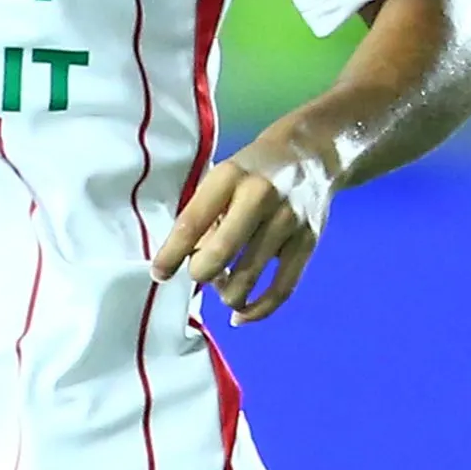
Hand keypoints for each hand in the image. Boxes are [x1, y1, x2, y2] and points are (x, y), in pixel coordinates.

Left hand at [150, 133, 334, 325]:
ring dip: (228, 294)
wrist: (311, 154)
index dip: (172, 253)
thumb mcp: (223, 178)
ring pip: (250, 275)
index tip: (159, 273)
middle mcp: (260, 195)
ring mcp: (288, 220)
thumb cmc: (253, 172)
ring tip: (223, 289)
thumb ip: (205, 215)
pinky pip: (282, 288)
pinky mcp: (309, 241)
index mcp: (230, 176)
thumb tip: (188, 261)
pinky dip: (258, 310)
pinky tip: (241, 315)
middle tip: (198, 275)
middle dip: (202, 272)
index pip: (193, 220)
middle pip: (222, 250)